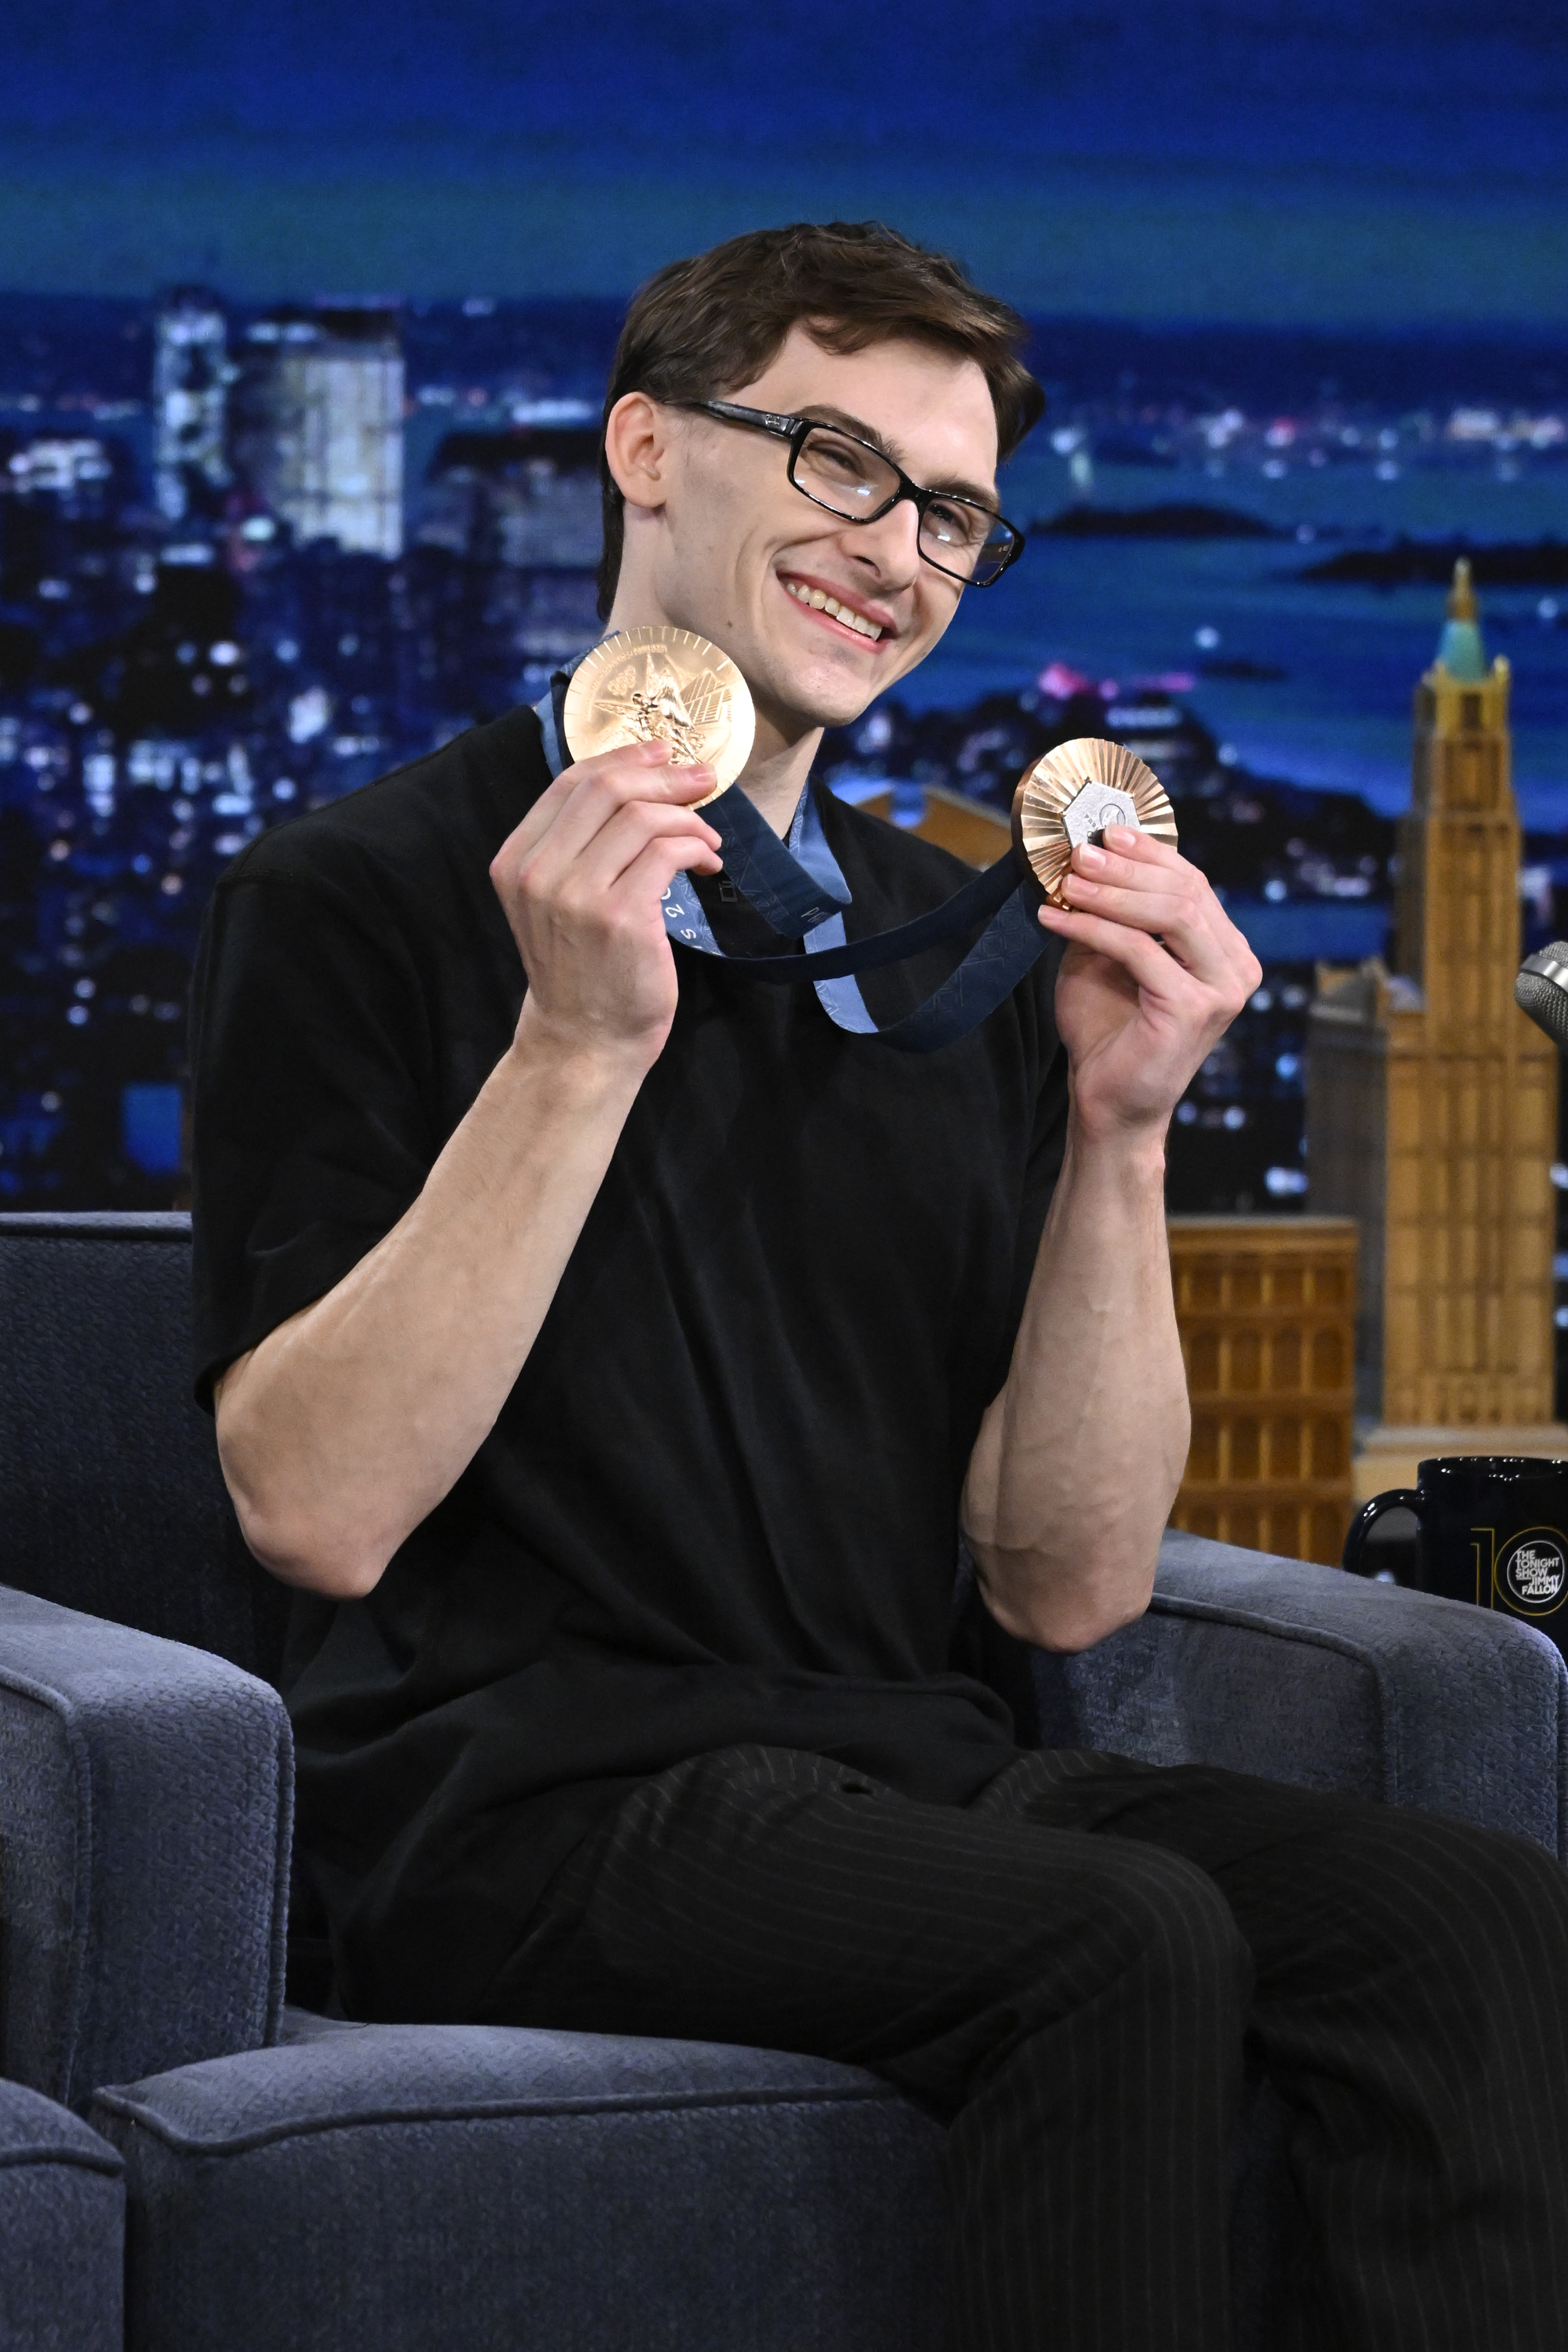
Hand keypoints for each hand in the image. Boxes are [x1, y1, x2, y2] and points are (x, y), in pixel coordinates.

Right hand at [490, 740, 723, 1065]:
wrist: (583, 1041)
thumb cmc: (581, 971)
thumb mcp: (556, 901)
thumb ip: (577, 847)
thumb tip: (637, 782)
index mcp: (515, 861)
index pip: (570, 783)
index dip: (623, 757)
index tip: (662, 754)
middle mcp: (538, 873)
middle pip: (606, 788)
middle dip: (663, 774)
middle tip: (701, 779)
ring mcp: (577, 895)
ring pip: (641, 816)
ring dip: (687, 817)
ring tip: (707, 836)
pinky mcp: (620, 917)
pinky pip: (667, 852)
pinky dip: (696, 846)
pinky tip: (708, 862)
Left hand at [1037, 826, 1260, 1141]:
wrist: (1107, 1103)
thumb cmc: (1108, 1032)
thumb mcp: (1107, 958)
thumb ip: (1110, 915)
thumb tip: (1086, 859)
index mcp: (1226, 951)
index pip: (1194, 884)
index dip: (1151, 854)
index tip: (1107, 832)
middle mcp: (1236, 967)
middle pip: (1186, 892)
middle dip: (1127, 868)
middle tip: (1079, 854)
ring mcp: (1221, 989)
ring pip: (1171, 913)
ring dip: (1112, 892)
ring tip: (1067, 882)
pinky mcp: (1192, 1009)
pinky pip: (1139, 950)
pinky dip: (1093, 928)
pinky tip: (1056, 920)